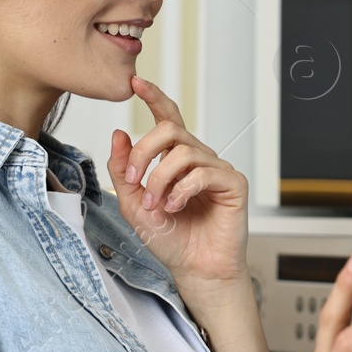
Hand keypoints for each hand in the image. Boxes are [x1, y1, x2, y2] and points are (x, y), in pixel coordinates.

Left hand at [104, 75, 248, 297]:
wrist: (195, 269)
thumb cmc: (170, 239)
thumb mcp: (133, 202)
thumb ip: (123, 169)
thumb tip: (119, 134)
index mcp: (175, 159)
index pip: (167, 118)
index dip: (154, 97)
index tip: (135, 82)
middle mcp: (197, 158)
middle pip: (170, 130)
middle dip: (145, 152)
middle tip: (135, 179)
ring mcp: (216, 169)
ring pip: (183, 152)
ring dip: (160, 179)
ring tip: (156, 204)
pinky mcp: (232, 184)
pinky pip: (203, 173)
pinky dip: (181, 190)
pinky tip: (174, 207)